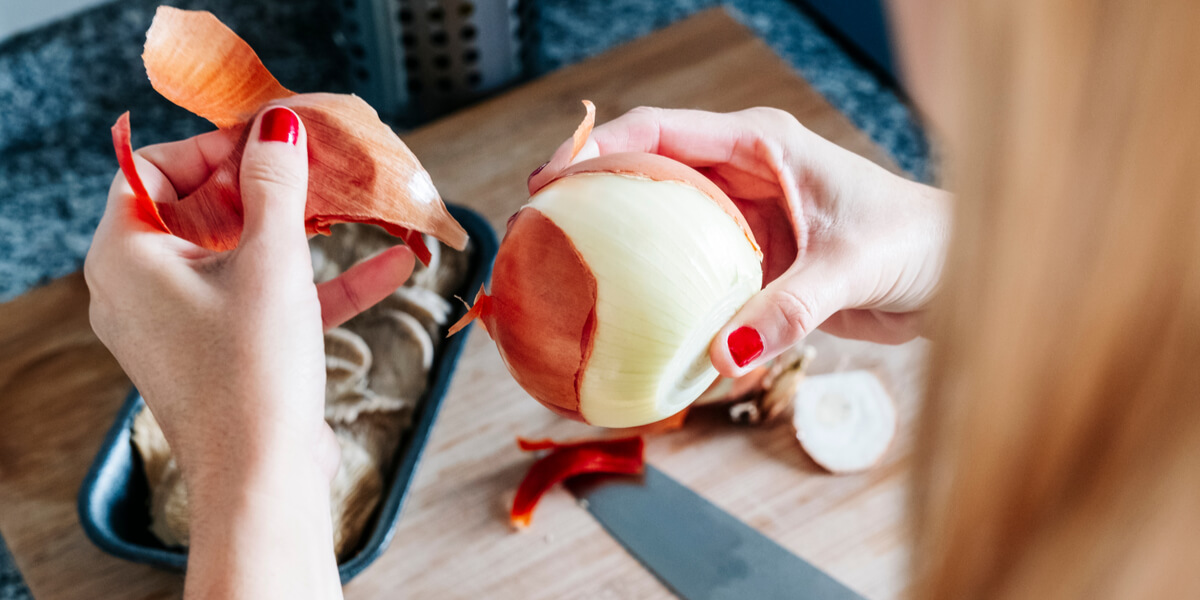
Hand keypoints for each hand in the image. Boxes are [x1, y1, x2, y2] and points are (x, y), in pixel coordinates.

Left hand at [85, 106, 411, 598]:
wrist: (265, 480)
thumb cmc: (250, 371)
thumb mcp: (270, 260)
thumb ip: (276, 185)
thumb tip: (277, 126)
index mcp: (127, 256)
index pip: (158, 170)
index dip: (217, 146)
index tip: (275, 137)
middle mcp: (145, 287)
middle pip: (207, 208)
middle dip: (275, 186)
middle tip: (323, 164)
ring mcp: (187, 322)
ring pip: (248, 254)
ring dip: (310, 233)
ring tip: (361, 206)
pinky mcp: (228, 353)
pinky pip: (272, 300)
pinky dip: (323, 283)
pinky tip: (393, 266)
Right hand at [530, 107, 951, 376]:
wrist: (954, 274)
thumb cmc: (918, 243)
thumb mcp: (853, 267)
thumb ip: (790, 307)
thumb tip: (724, 355)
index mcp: (761, 146)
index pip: (660, 132)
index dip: (598, 149)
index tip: (551, 182)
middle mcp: (743, 176)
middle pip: (646, 174)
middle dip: (591, 196)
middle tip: (540, 234)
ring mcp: (743, 221)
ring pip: (663, 227)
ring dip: (622, 248)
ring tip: (569, 279)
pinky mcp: (750, 262)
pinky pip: (690, 275)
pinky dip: (661, 295)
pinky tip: (635, 324)